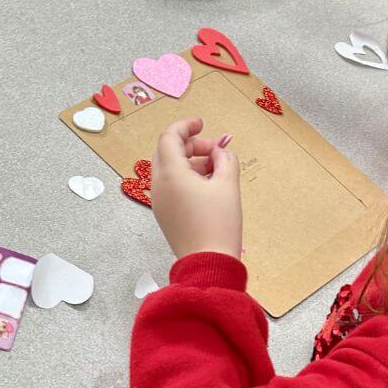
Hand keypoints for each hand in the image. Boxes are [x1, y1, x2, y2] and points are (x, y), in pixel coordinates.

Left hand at [151, 118, 241, 259]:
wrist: (208, 263)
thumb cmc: (218, 222)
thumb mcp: (228, 184)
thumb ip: (226, 160)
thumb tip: (220, 153)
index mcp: (170, 173)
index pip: (169, 137)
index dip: (186, 126)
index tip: (202, 123)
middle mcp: (158, 185)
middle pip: (167, 152)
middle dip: (191, 145)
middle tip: (215, 150)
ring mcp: (159, 201)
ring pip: (169, 169)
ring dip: (191, 162)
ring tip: (217, 169)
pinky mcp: (165, 215)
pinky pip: (171, 186)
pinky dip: (187, 178)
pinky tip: (209, 185)